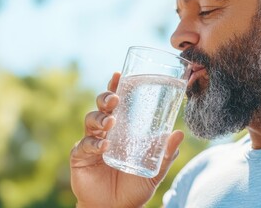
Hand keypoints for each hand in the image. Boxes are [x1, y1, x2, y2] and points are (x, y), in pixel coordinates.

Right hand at [70, 72, 183, 207]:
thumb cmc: (134, 186)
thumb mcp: (153, 169)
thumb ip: (165, 153)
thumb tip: (179, 133)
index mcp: (120, 130)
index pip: (117, 104)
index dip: (116, 88)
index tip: (119, 74)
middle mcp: (104, 132)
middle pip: (101, 108)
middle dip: (105, 98)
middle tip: (115, 98)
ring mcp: (91, 143)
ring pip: (90, 121)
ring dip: (100, 118)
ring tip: (111, 121)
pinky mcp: (81, 157)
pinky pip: (85, 145)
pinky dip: (94, 143)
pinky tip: (104, 146)